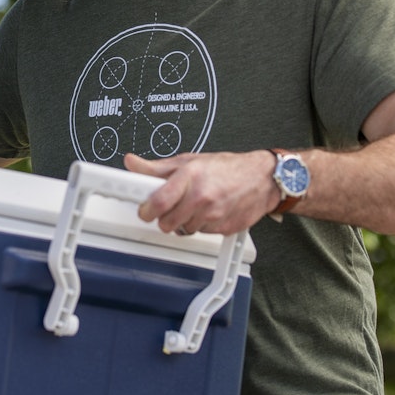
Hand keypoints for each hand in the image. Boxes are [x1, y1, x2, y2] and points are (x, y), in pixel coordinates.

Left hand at [126, 150, 278, 235]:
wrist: (261, 178)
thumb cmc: (225, 167)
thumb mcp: (188, 161)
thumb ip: (156, 167)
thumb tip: (132, 163)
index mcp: (189, 177)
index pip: (158, 202)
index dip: (145, 210)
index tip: (143, 210)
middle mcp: (201, 197)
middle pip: (167, 222)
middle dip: (163, 217)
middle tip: (168, 207)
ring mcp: (213, 215)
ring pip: (183, 230)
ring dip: (182, 221)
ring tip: (191, 205)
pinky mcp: (223, 228)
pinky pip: (201, 233)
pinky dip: (200, 225)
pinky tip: (206, 211)